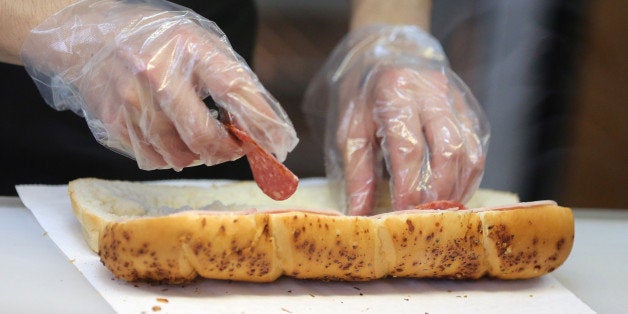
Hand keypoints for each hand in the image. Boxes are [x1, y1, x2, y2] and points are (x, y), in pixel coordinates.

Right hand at [21, 0, 296, 169]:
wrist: (91, 37)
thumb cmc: (157, 41)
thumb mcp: (201, 43)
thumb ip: (231, 79)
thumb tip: (262, 126)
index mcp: (189, 49)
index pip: (236, 93)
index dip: (262, 126)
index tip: (280, 145)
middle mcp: (157, 77)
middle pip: (205, 138)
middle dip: (229, 151)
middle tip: (236, 146)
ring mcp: (132, 103)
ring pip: (179, 157)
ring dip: (200, 155)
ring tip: (202, 137)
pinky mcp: (114, 124)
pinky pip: (154, 159)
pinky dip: (171, 156)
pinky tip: (173, 137)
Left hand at [304, 25, 488, 214]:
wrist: (390, 52)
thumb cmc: (365, 94)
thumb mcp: (351, 128)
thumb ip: (358, 173)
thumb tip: (361, 215)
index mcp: (395, 94)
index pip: (409, 148)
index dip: (409, 187)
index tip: (402, 215)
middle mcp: (431, 94)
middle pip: (448, 151)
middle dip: (438, 193)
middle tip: (424, 219)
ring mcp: (456, 100)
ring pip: (470, 152)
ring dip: (457, 189)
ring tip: (440, 212)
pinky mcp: (470, 109)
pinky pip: (478, 149)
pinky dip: (467, 178)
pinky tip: (451, 194)